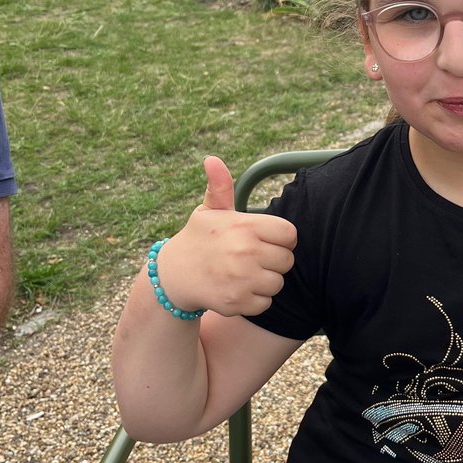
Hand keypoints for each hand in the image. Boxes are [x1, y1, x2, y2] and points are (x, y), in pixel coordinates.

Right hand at [157, 156, 296, 317]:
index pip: (289, 234)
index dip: (280, 239)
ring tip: (245, 273)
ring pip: (277, 283)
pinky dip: (255, 299)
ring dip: (265, 281)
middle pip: (287, 261)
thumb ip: (220, 187)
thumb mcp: (209, 211)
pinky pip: (265, 303)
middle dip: (273, 261)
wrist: (173, 276)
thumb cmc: (199, 239)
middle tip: (253, 258)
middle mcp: (245, 251)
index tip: (265, 240)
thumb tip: (212, 159)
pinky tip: (239, 288)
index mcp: (244, 226)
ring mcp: (241, 278)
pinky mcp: (236, 301)